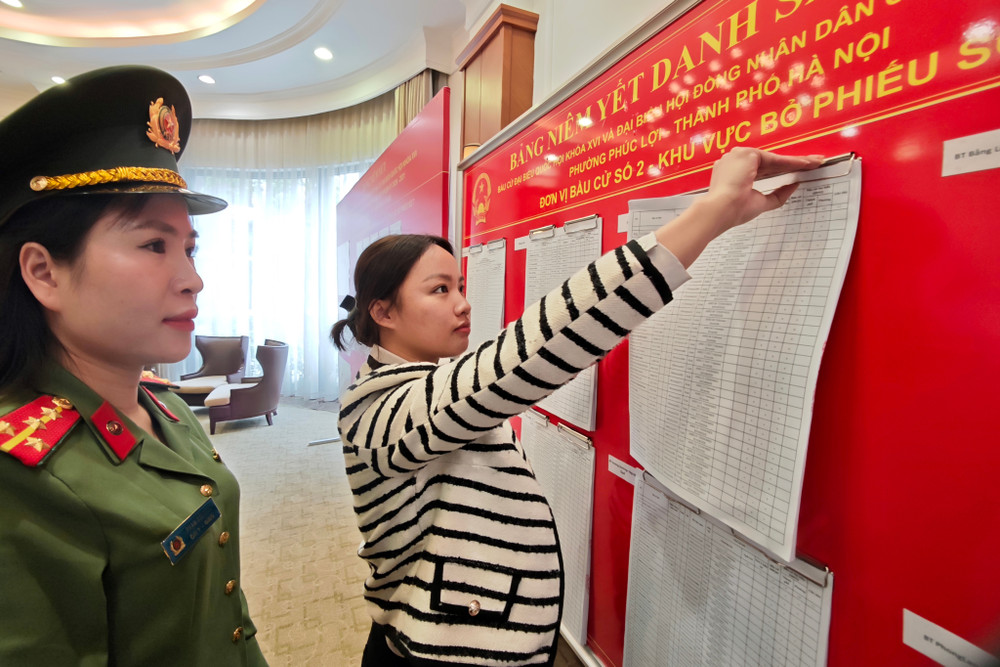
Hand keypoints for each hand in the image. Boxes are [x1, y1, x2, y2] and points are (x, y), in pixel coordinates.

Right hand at [653, 148, 822, 266]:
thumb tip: (794, 185)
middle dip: (794, 164)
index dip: (783, 171)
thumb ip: (778, 194)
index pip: (764, 170)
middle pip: (771, 162)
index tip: (798, 172)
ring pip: (775, 159)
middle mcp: (735, 161)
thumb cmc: (732, 211)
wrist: (720, 210)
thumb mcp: (761, 202)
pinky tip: (805, 164)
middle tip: (813, 163)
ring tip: (815, 163)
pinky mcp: (747, 154)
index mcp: (734, 173)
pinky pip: (775, 159)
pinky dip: (791, 162)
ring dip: (796, 162)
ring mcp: (739, 155)